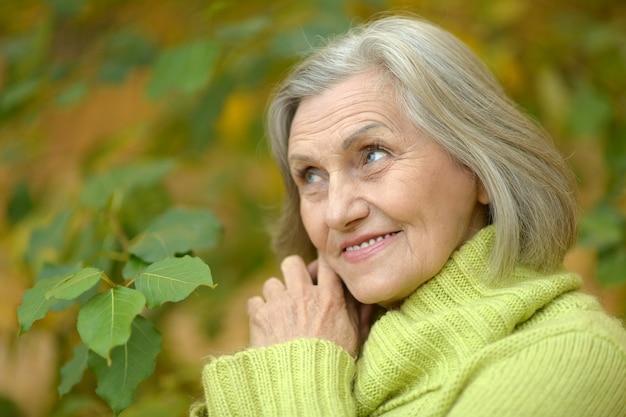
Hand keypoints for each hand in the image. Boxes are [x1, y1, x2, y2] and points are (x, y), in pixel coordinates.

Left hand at [247, 254, 368, 356]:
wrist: (304, 383)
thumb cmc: (333, 361)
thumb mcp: (355, 336)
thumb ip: (357, 311)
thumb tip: (363, 296)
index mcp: (329, 297)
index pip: (325, 263)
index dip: (320, 261)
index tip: (318, 269)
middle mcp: (302, 295)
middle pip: (292, 263)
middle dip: (293, 273)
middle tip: (295, 288)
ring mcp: (279, 303)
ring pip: (271, 282)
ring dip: (275, 295)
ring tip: (280, 313)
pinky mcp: (259, 316)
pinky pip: (254, 301)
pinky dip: (259, 311)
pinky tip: (267, 324)